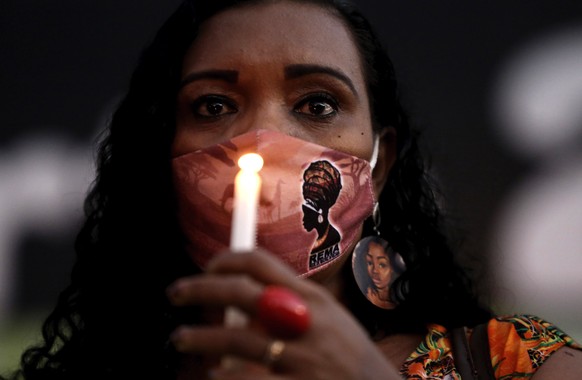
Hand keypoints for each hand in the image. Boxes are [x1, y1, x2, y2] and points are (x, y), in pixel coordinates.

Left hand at [166, 249, 400, 379]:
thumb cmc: (349, 356)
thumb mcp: (329, 320)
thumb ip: (293, 305)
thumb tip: (243, 299)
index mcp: (312, 298)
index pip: (260, 262)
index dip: (226, 259)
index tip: (209, 266)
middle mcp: (305, 322)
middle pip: (239, 292)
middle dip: (200, 289)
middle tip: (176, 292)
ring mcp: (299, 357)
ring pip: (233, 339)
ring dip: (199, 337)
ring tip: (180, 339)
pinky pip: (243, 378)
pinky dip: (222, 376)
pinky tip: (215, 375)